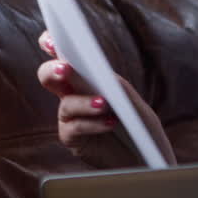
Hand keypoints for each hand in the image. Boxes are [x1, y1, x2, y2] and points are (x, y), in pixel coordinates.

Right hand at [35, 30, 174, 167]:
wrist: (147, 158)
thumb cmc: (141, 126)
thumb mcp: (133, 103)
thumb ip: (115, 87)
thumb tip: (97, 77)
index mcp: (86, 78)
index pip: (62, 56)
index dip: (51, 44)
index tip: (51, 39)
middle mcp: (73, 95)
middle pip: (49, 76)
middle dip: (53, 70)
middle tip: (65, 68)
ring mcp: (70, 118)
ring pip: (65, 104)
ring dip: (84, 102)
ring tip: (104, 103)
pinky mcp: (72, 139)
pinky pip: (73, 128)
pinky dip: (92, 124)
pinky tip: (110, 122)